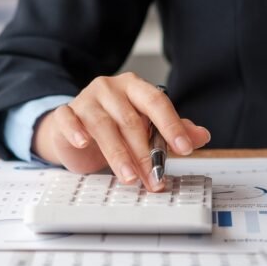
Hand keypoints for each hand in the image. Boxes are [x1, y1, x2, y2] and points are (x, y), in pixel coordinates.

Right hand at [32, 73, 210, 190]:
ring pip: (103, 125)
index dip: (172, 125)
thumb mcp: (145, 129)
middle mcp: (110, 89)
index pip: (157, 102)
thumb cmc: (113, 127)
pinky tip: (83, 143)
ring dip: (118, 154)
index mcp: (135, 88)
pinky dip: (75, 131)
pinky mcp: (65, 113)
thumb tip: (202, 136)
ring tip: (130, 177)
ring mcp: (86, 99)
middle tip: (155, 178)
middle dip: (145, 154)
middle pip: (131, 120)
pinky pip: (69, 119)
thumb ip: (172, 131)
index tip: (184, 148)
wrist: (72, 130)